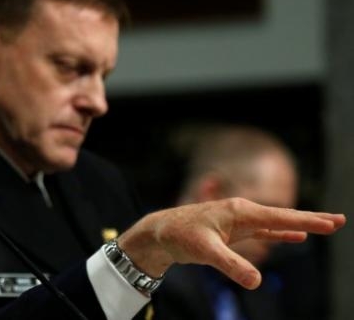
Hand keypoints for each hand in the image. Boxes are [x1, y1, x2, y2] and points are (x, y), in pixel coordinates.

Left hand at [116, 197, 345, 288]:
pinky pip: (263, 231)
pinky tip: (295, 237)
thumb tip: (256, 283)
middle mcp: (242, 212)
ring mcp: (238, 221)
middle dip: (311, 219)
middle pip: (283, 216)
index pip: (280, 217)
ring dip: (299, 226)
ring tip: (325, 226)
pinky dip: (280, 233)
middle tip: (341, 220)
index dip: (307, 221)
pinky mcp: (233, 232)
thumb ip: (231, 265)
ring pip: (275, 224)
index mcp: (239, 211)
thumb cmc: (179, 235)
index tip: (332, 222)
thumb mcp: (205, 251)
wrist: (159, 232)